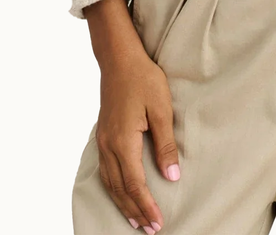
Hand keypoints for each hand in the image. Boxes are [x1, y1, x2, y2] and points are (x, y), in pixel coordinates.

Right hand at [95, 47, 181, 232]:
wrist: (119, 58)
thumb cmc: (143, 79)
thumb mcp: (162, 109)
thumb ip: (165, 144)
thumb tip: (172, 175)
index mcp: (123, 141)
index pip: (135, 184)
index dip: (146, 206)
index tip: (158, 223)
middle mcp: (109, 145)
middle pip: (120, 189)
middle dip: (135, 211)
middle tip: (150, 230)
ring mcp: (103, 140)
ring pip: (110, 182)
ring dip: (122, 203)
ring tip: (135, 220)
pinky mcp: (103, 135)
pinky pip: (105, 170)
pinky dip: (113, 188)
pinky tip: (120, 193)